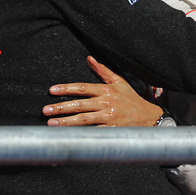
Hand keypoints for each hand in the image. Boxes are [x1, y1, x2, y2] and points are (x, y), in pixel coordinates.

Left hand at [43, 56, 162, 126]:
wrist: (149, 118)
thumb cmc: (132, 100)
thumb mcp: (119, 82)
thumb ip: (103, 71)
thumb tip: (89, 58)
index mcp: (106, 90)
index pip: (82, 88)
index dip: (66, 89)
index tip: (52, 90)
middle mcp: (106, 103)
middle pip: (80, 105)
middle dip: (61, 107)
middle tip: (45, 110)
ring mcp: (108, 117)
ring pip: (84, 119)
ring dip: (66, 122)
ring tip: (52, 124)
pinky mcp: (111, 130)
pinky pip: (93, 132)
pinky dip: (81, 134)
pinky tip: (68, 135)